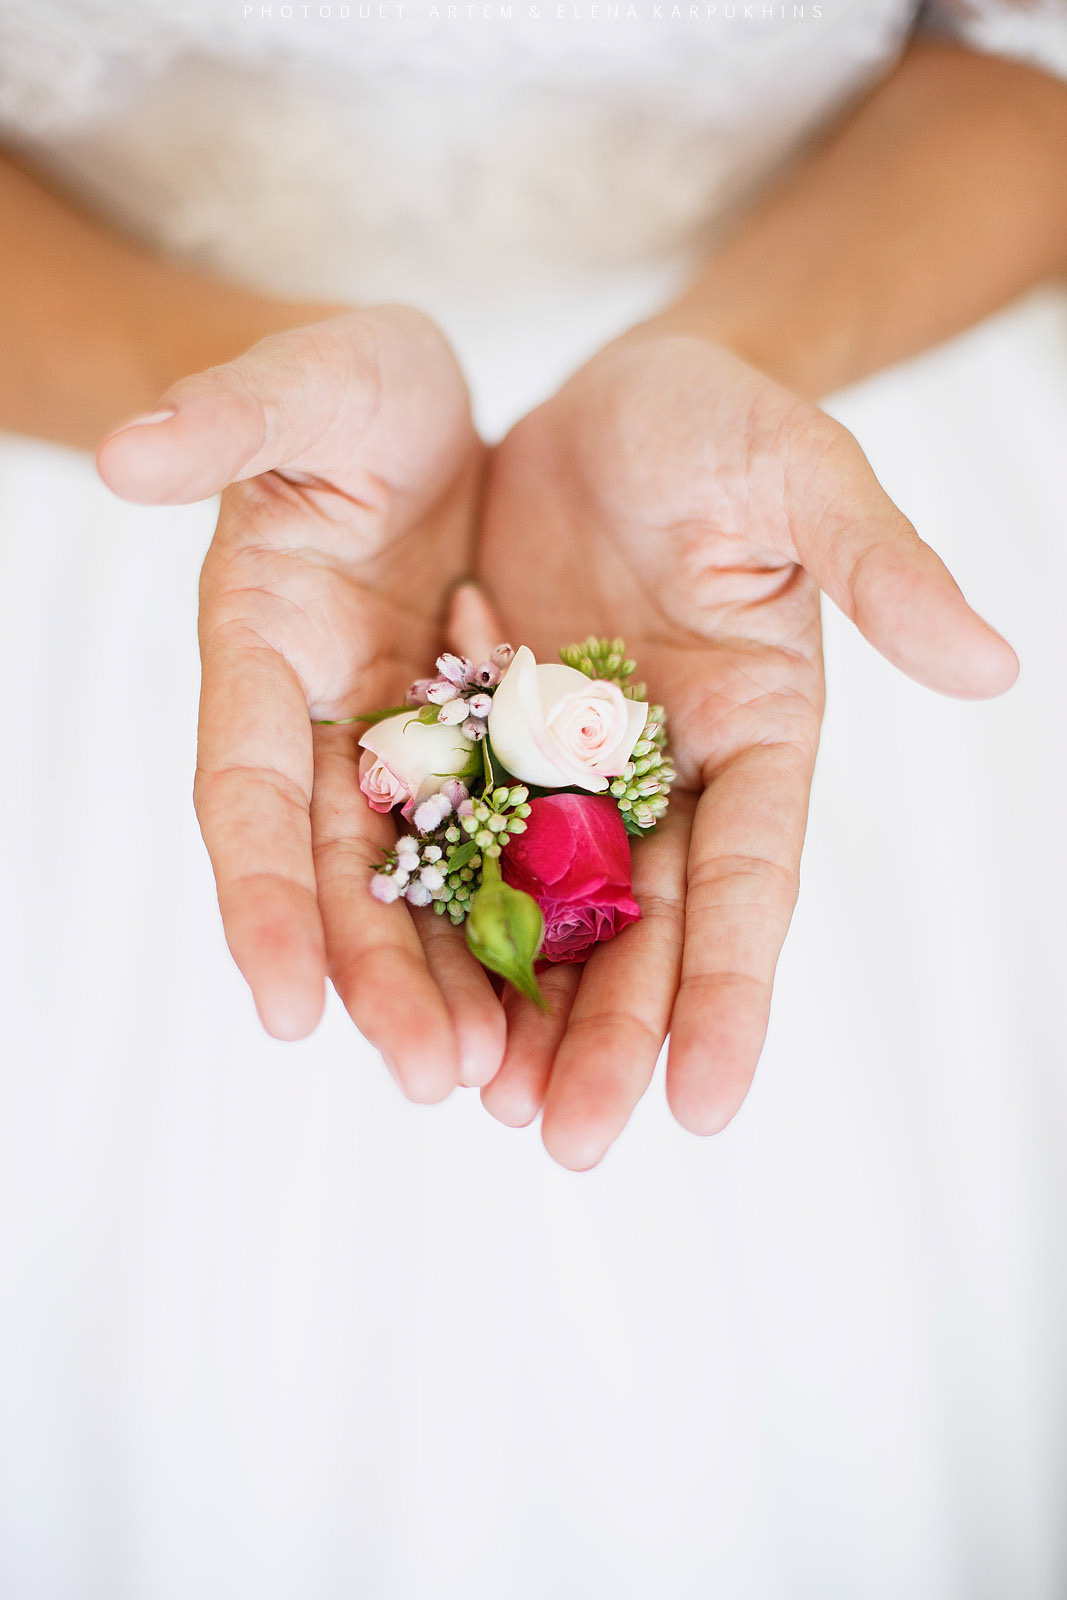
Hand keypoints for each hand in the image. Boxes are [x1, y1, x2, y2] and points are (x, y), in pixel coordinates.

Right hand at [98, 306, 506, 1100]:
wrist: (438, 410)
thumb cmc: (355, 387)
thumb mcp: (308, 381)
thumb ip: (228, 415)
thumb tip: (123, 456)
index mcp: (260, 650)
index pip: (249, 790)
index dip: (260, 895)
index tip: (283, 1006)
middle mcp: (330, 726)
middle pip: (346, 874)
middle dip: (384, 979)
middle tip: (436, 1079)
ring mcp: (415, 749)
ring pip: (434, 889)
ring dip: (467, 986)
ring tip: (515, 1087)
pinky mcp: (499, 750)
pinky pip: (517, 852)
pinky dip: (538, 929)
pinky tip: (579, 1009)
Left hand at [472, 332, 1016, 1166]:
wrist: (613, 394)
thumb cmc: (723, 423)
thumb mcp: (801, 477)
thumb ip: (881, 567)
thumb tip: (994, 664)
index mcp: (759, 733)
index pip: (750, 882)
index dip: (731, 990)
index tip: (707, 1105)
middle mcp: (668, 773)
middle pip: (644, 927)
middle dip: (615, 1036)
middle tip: (571, 1143)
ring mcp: (571, 762)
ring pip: (548, 908)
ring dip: (523, 1007)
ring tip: (484, 1105)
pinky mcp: (486, 732)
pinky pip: (455, 837)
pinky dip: (440, 914)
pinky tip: (406, 990)